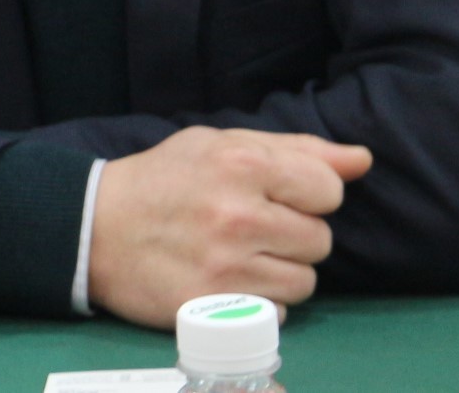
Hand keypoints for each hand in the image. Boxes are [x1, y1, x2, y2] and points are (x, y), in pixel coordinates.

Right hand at [87, 126, 372, 328]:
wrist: (97, 228)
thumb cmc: (167, 178)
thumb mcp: (222, 144)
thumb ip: (296, 149)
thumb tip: (361, 160)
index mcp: (242, 164)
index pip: (328, 190)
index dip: (312, 193)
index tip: (283, 194)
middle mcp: (238, 216)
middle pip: (320, 240)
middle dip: (297, 232)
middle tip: (258, 224)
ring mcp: (226, 268)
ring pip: (305, 282)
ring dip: (284, 269)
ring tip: (247, 253)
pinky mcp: (214, 309)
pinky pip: (277, 313)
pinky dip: (262, 300)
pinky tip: (233, 279)